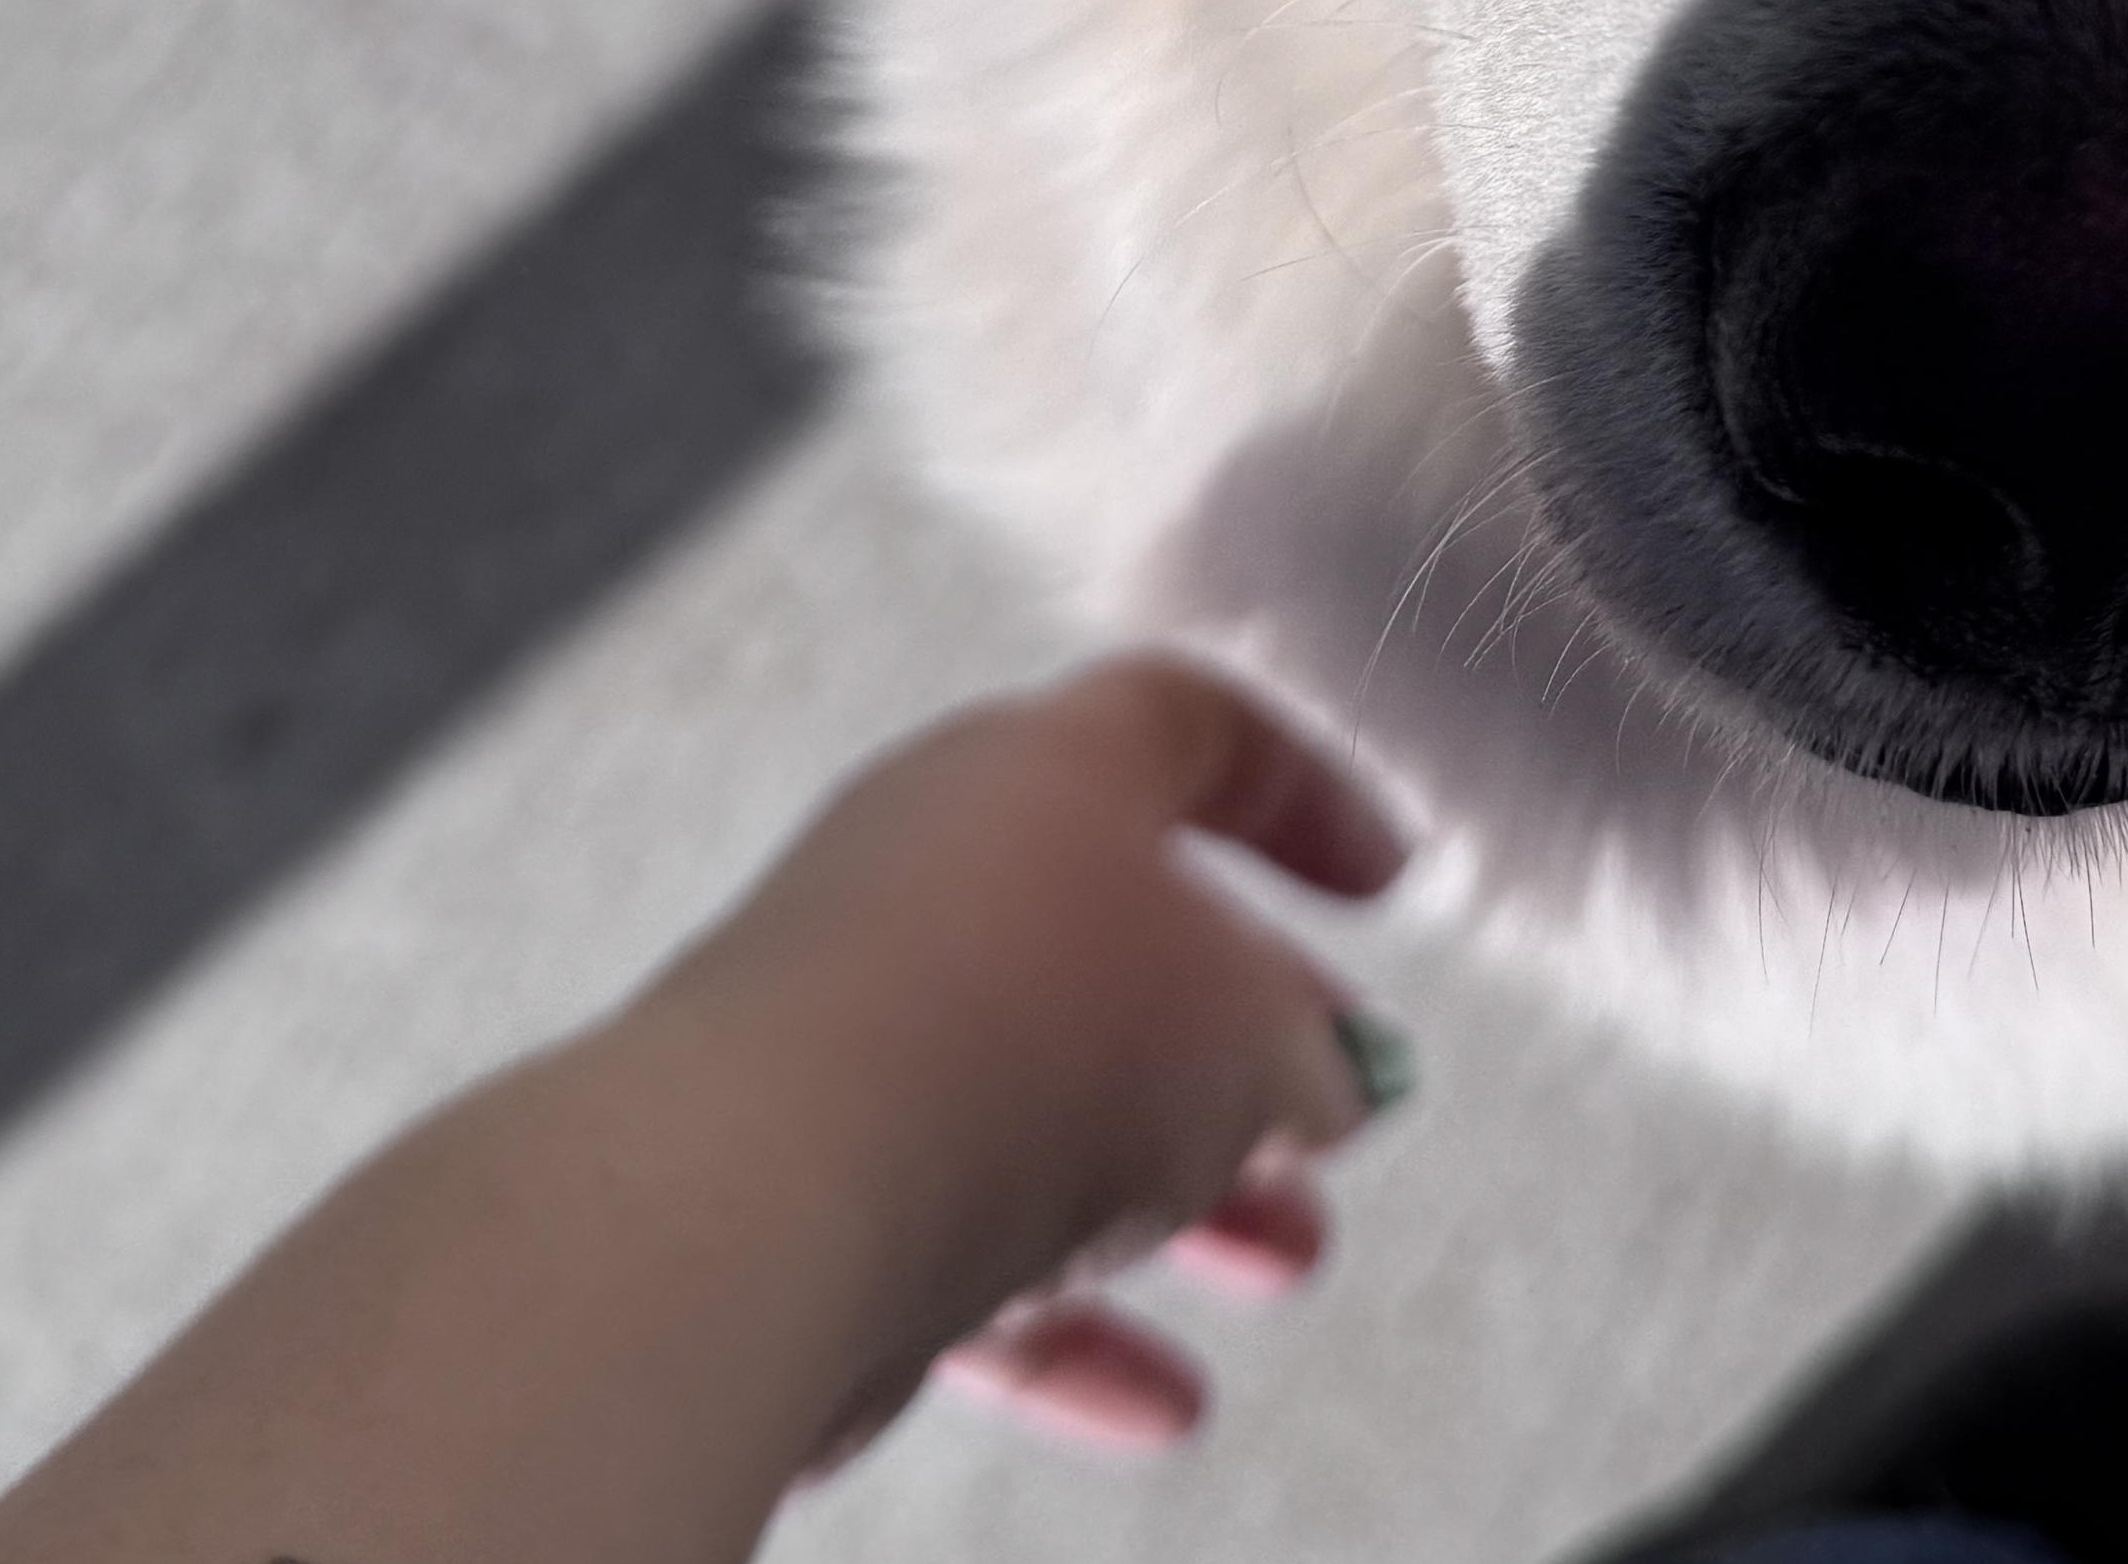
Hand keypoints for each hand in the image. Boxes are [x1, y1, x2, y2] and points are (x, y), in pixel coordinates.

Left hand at [638, 648, 1415, 1458]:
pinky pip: (960, 1237)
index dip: (1307, 799)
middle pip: (1122, 933)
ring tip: (1282, 1255)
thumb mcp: (1248, 1032)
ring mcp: (853, 1023)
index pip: (1196, 728)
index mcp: (1043, 769)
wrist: (748, 1203)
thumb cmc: (1007, 1049)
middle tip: (1325, 1109)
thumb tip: (1315, 1082)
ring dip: (1177, 1184)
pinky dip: (1068, 1316)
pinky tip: (1156, 1399)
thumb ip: (1304, 1048)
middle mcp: (932, 867)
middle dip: (1245, 1037)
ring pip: (1047, 1096)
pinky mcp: (797, 1177)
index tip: (1380, 881)